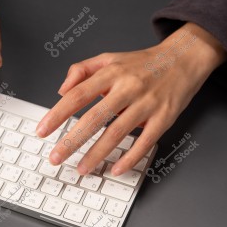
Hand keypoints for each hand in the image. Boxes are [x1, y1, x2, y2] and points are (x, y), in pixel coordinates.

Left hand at [35, 23, 226, 175]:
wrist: (183, 58)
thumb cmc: (142, 62)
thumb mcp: (109, 58)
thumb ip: (81, 70)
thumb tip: (62, 90)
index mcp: (111, 72)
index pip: (77, 95)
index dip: (57, 114)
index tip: (42, 130)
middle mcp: (127, 87)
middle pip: (94, 118)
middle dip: (72, 141)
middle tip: (56, 157)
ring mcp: (147, 103)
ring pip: (117, 133)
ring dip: (96, 154)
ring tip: (81, 169)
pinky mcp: (164, 117)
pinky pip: (145, 142)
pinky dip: (130, 158)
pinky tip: (116, 169)